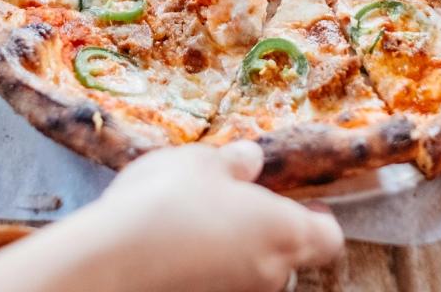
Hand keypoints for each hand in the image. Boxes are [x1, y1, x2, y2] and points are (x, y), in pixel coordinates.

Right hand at [92, 142, 344, 290]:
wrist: (111, 264)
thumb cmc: (168, 204)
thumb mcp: (201, 163)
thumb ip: (234, 163)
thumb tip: (251, 160)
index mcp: (285, 233)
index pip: (329, 237)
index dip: (318, 218)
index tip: (302, 201)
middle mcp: (271, 275)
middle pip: (289, 257)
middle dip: (269, 232)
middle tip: (238, 206)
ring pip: (251, 273)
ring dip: (235, 252)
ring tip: (199, 225)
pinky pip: (219, 284)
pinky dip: (207, 269)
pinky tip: (176, 249)